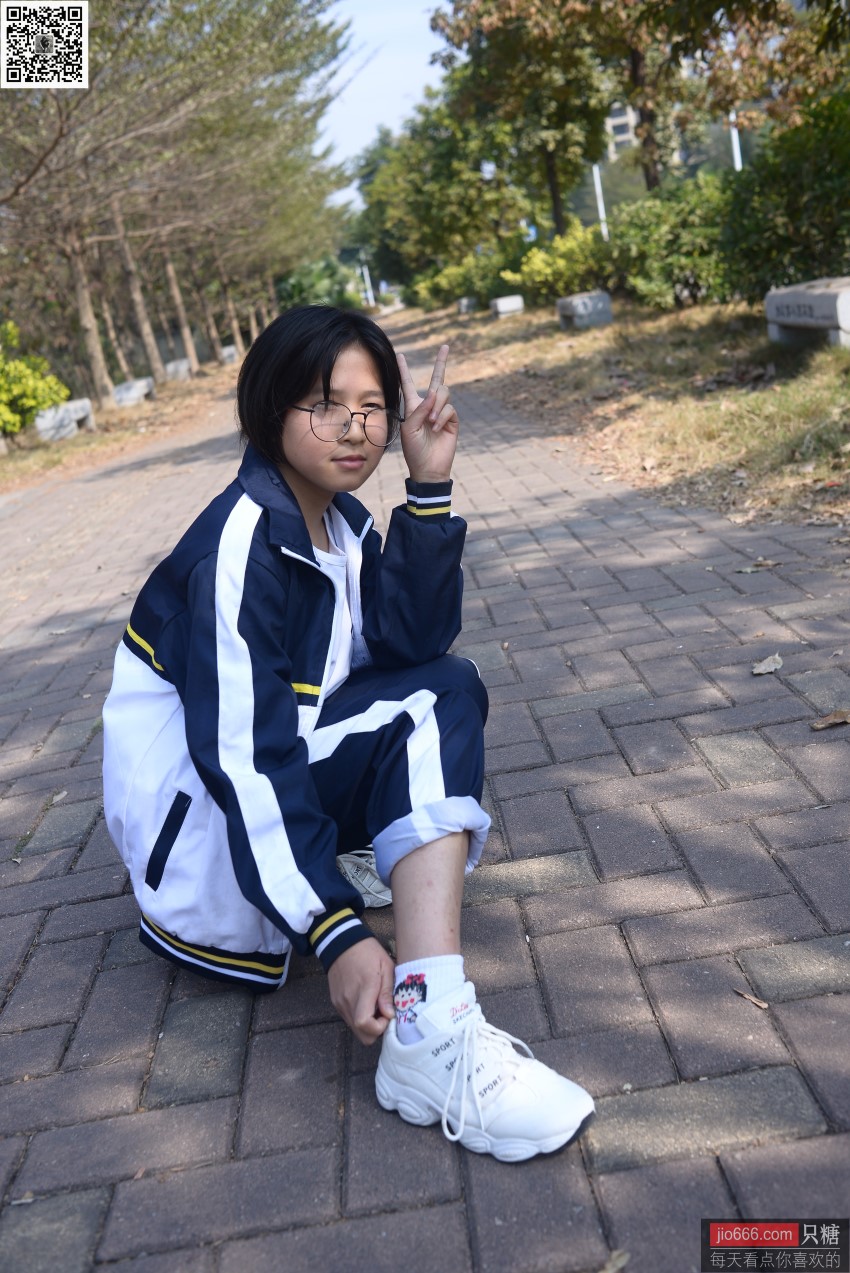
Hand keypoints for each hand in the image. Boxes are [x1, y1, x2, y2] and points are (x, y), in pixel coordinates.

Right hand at [327, 937, 394, 1044]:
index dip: (379, 1027)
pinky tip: (366, 1001)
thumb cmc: (368, 952)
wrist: (341, 942)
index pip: (364, 1024)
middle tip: (384, 1013)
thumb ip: (387, 992)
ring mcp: (340, 1003)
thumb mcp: (386, 966)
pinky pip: (349, 1019)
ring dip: (368, 1024)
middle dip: (375, 1030)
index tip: (388, 1015)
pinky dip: (359, 1017)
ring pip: (355, 1029)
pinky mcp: (336, 1002)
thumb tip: (390, 1015)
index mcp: (364, 989)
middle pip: (361, 1035)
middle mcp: (348, 1000)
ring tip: (375, 1004)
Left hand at [397, 344, 458, 484]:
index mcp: (413, 406)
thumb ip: (420, 409)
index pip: (408, 384)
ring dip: (436, 406)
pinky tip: (436, 428)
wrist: (428, 468)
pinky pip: (449, 408)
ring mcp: (442, 412)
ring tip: (431, 423)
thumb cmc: (414, 450)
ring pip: (443, 393)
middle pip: (436, 379)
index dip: (404, 370)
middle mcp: (428, 406)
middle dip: (441, 362)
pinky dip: (442, 416)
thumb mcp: (409, 428)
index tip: (400, 355)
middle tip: (445, 346)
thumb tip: (435, 393)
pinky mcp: (452, 420)